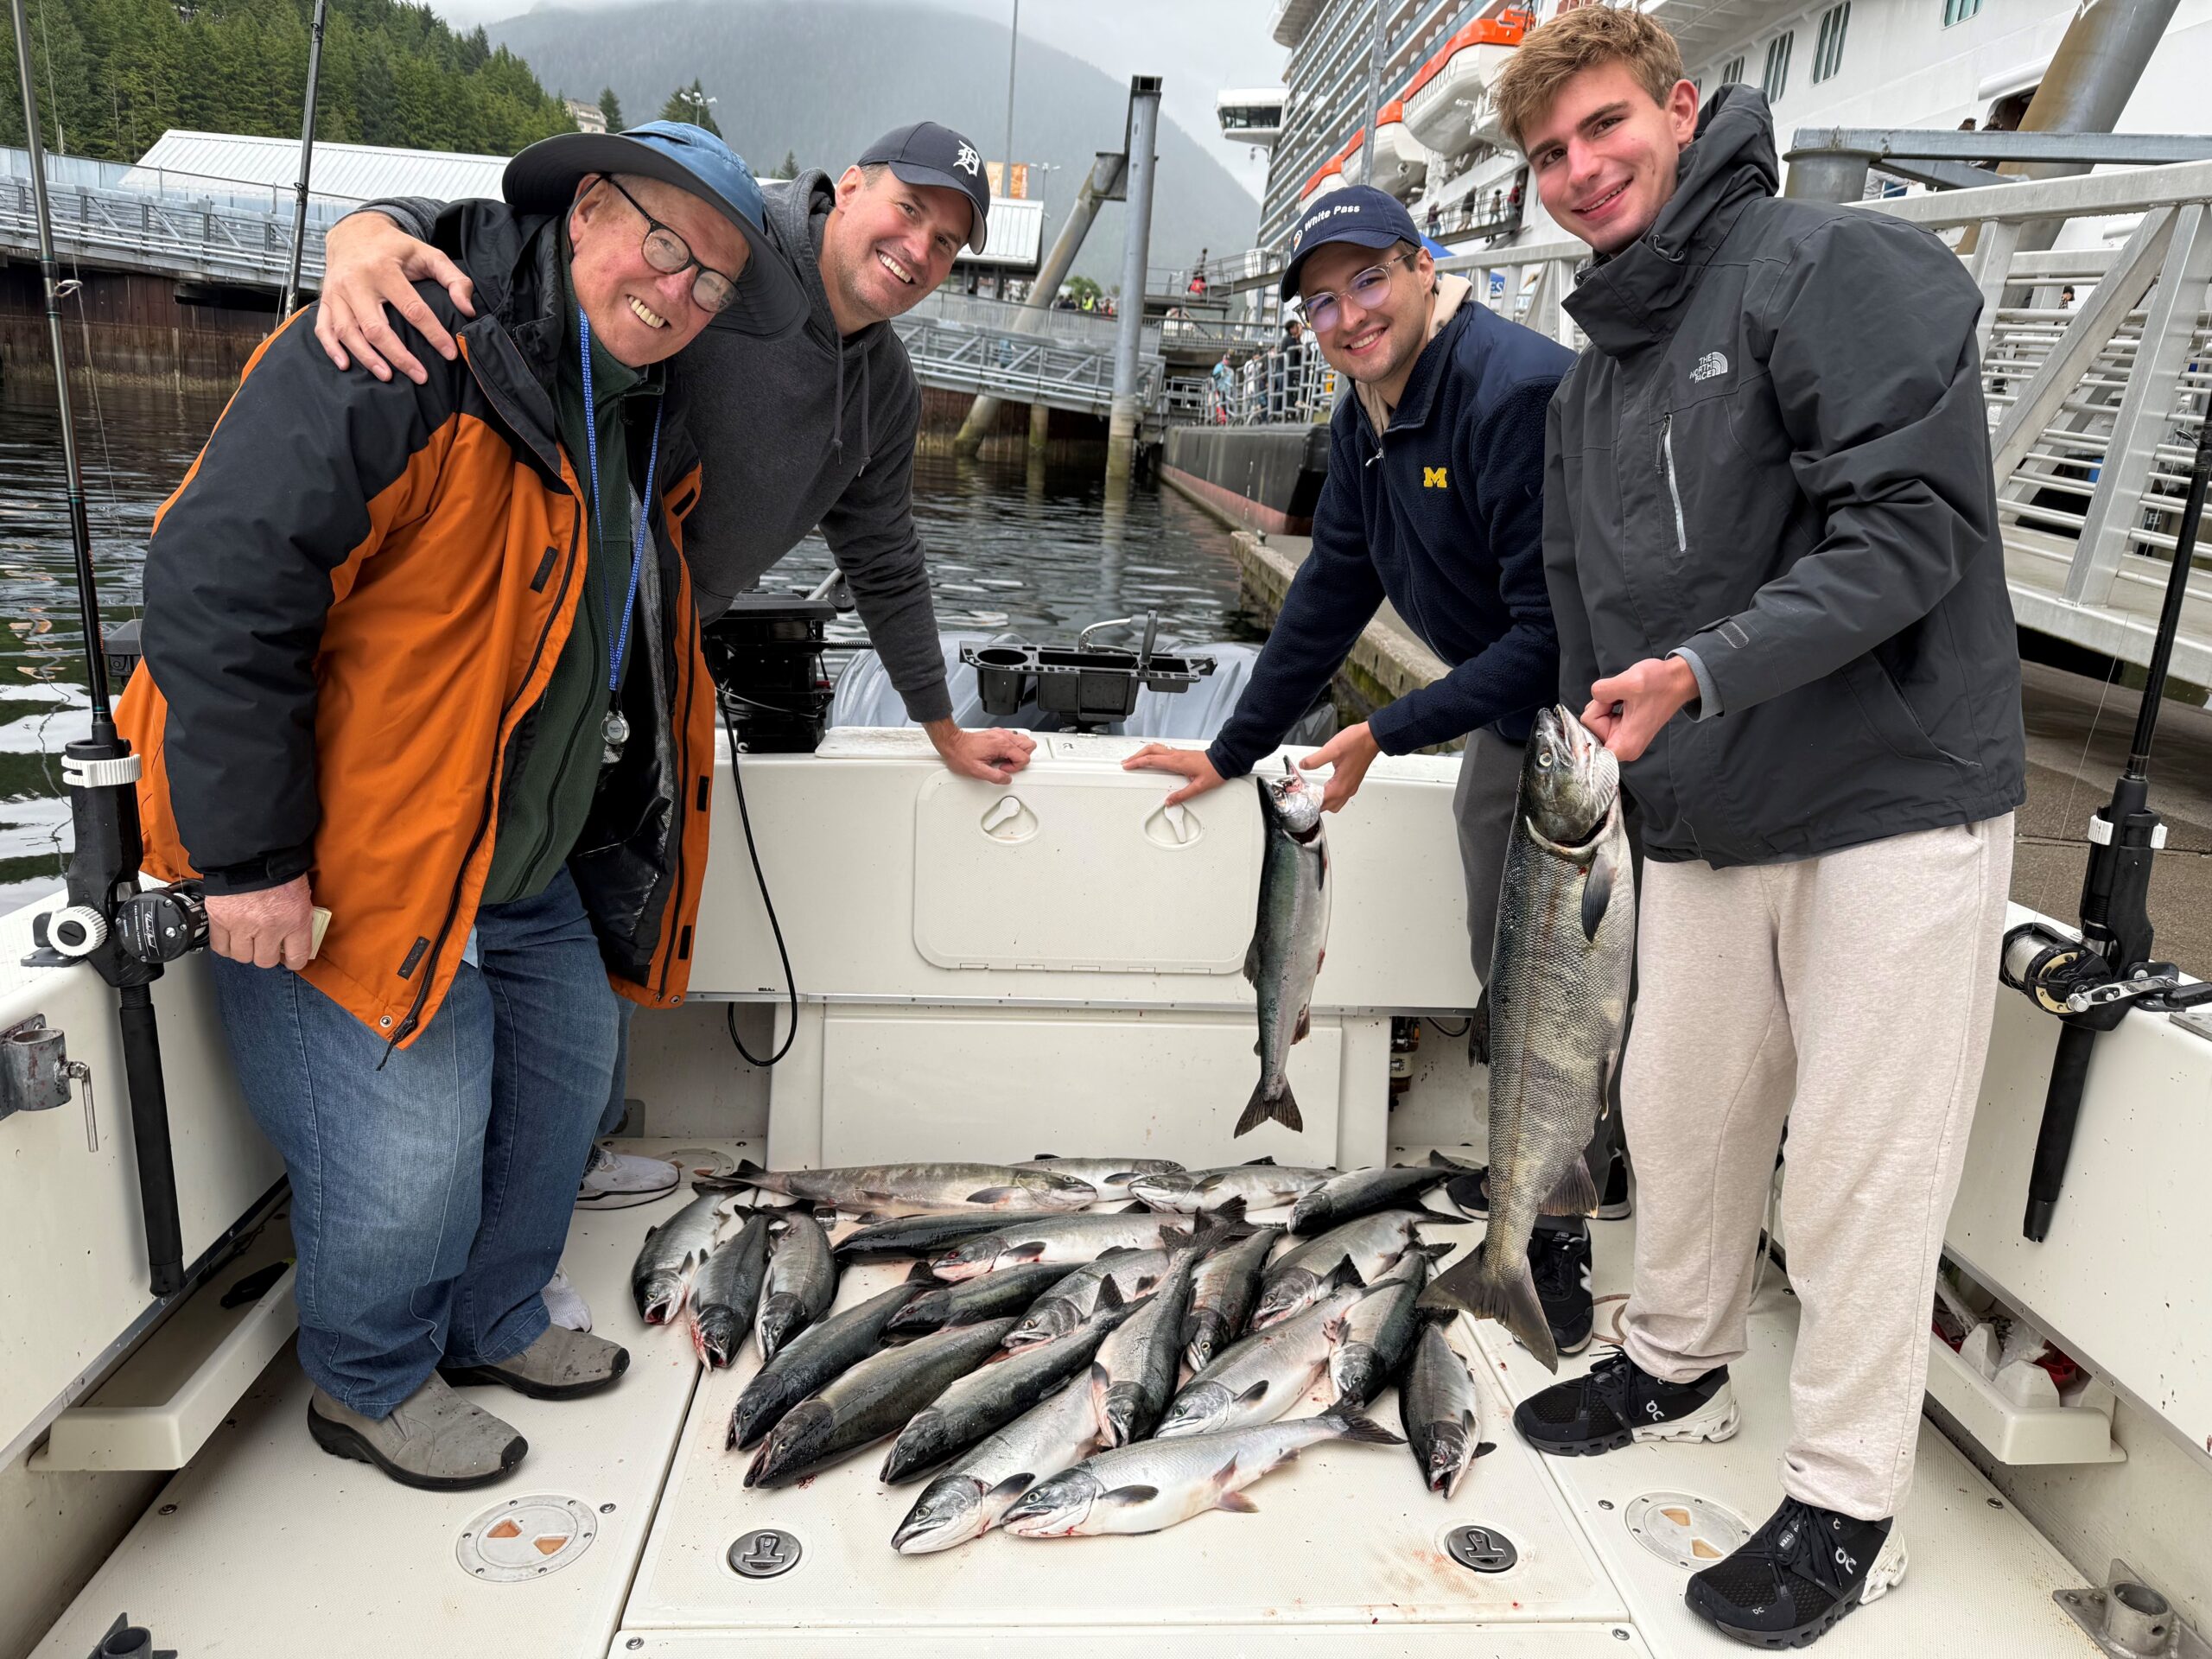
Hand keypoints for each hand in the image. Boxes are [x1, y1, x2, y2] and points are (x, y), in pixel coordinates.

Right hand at [205, 876, 315, 970]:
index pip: (297, 957)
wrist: (250, 850)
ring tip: (248, 939)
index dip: (293, 960)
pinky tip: (231, 937)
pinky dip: (226, 945)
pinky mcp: (220, 919)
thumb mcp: (301, 893)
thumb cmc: (278, 867)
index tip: (289, 958)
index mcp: (294, 920)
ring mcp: (242, 925)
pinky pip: (220, 947)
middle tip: (266, 945)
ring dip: (245, 950)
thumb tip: (294, 937)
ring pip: (242, 957)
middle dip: (266, 955)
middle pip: (265, 961)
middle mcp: (268, 927)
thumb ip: (298, 917)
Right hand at [312, 212, 475, 383]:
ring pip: (347, 331)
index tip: (450, 353)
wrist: (355, 231)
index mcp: (384, 269)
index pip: (412, 309)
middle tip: (420, 376)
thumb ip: (454, 279)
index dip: (433, 334)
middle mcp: (356, 281)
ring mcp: (336, 292)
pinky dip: (332, 348)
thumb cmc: (395, 247)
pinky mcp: (325, 299)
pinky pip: (323, 327)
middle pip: (376, 327)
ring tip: (388, 377)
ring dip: (367, 358)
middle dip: (399, 356)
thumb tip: (467, 309)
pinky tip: (345, 365)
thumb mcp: (429, 254)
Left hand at [924, 718, 1035, 783]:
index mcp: (1001, 745)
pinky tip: (1001, 754)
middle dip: (1022, 758)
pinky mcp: (996, 733)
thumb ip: (995, 777)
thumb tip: (1006, 779)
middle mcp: (1003, 737)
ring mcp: (1000, 733)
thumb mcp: (977, 771)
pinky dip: (1011, 747)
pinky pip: (1013, 738)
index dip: (1015, 767)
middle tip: (1008, 764)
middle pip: (1029, 745)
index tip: (1003, 770)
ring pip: (1023, 740)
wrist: (952, 743)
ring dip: (1018, 752)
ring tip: (1005, 759)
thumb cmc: (961, 754)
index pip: (1024, 757)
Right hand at [1122, 742, 1225, 805]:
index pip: (1152, 760)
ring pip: (1156, 748)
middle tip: (1127, 762)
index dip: (1137, 762)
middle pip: (1150, 750)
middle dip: (1136, 755)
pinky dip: (1152, 753)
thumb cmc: (1214, 771)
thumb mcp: (1199, 787)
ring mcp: (1178, 752)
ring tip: (1135, 759)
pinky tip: (1151, 757)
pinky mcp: (1181, 753)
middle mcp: (1176, 755)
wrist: (1224, 760)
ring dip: (1143, 752)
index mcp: (1177, 762)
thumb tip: (1170, 801)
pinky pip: (1162, 750)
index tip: (1128, 766)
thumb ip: (1183, 795)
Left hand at [1300, 721, 1379, 812]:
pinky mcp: (1353, 782)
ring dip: (1325, 801)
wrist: (1372, 737)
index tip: (1301, 796)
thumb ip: (1315, 760)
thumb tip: (1303, 765)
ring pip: (1336, 803)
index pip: (1322, 803)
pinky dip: (1332, 795)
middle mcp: (1347, 789)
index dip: (1310, 801)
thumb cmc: (1356, 743)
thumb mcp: (1331, 749)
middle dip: (1317, 804)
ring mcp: (1351, 786)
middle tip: (1305, 794)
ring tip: (1314, 791)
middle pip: (1329, 807)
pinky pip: (1341, 795)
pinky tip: (1325, 785)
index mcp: (1341, 785)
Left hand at [1583, 656, 1698, 763]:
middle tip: (1622, 695)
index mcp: (1624, 746)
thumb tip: (1594, 696)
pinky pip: (1601, 715)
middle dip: (1601, 706)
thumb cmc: (1659, 684)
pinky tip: (1625, 698)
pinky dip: (1609, 702)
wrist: (1677, 680)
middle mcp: (1622, 748)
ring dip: (1605, 702)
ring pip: (1594, 718)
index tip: (1608, 705)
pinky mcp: (1622, 728)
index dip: (1593, 717)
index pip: (1588, 737)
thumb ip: (1602, 691)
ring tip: (1627, 696)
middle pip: (1590, 726)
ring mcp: (1622, 738)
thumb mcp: (1629, 683)